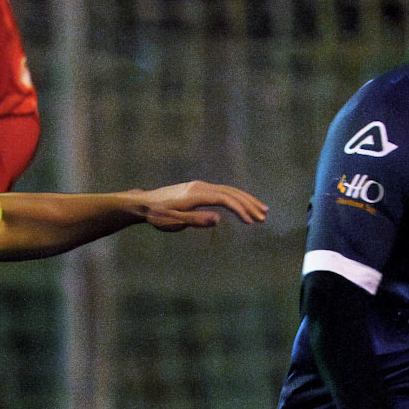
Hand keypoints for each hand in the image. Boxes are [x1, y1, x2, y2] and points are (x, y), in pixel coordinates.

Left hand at [136, 183, 268, 231]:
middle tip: (264, 216)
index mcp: (197, 194)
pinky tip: (243, 206)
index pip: (225, 199)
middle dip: (249, 204)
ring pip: (229, 190)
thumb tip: (219, 218)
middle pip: (231, 192)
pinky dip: (236, 198)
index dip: (240, 210)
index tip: (252, 221)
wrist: (144, 204)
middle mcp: (201, 186)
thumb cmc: (158, 215)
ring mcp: (201, 186)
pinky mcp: (199, 190)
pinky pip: (222, 192)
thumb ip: (196, 220)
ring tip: (261, 211)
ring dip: (246, 200)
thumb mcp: (174, 221)